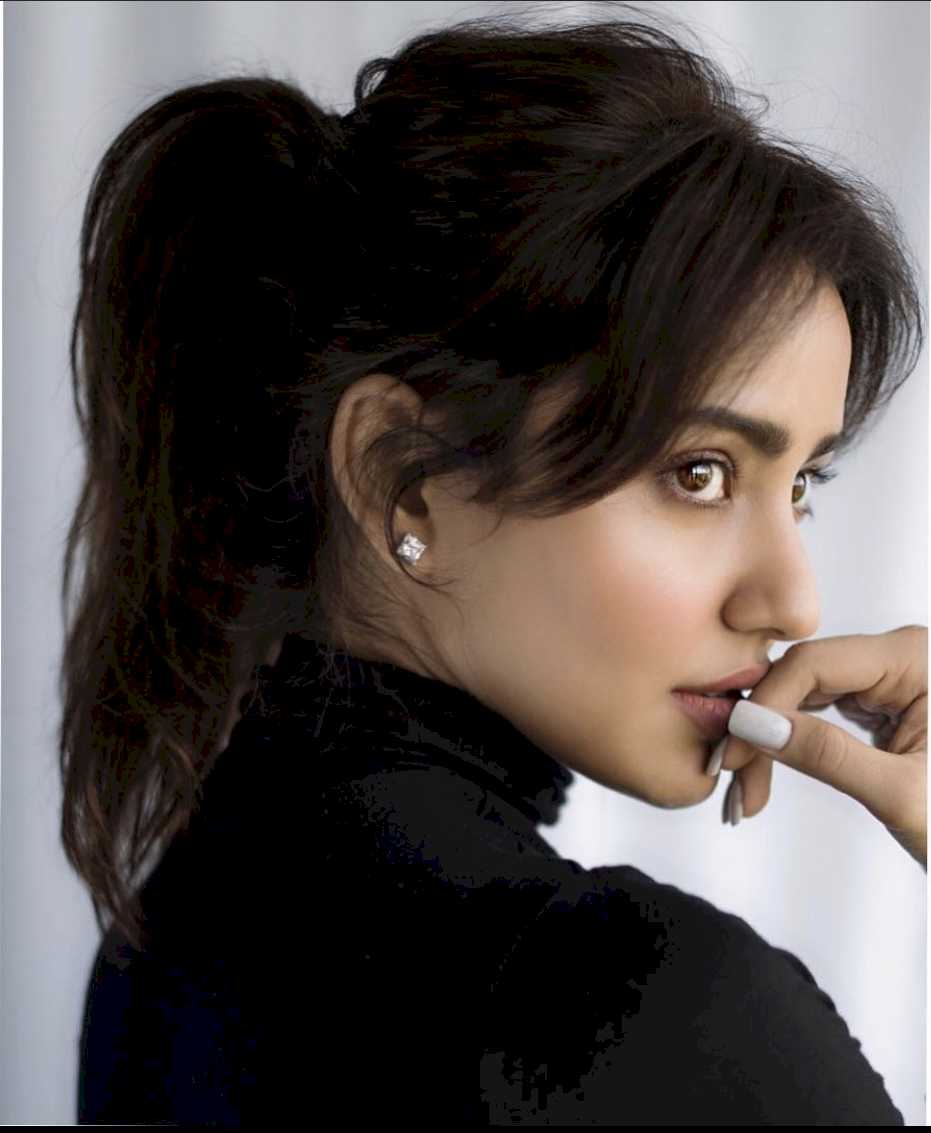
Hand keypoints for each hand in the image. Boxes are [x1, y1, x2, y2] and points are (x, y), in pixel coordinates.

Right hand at [721, 625, 926, 868]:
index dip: (764, 707)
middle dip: (763, 729)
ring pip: (805, 695)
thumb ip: (827, 755)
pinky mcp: (884, 700)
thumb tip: (752, 724)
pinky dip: (794, 742)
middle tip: (735, 783)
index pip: (813, 664)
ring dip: (772, 739)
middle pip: (804, 677)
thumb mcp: (902, 795)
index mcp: (917, 657)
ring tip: (748, 789)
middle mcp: (903, 654)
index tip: (733, 756)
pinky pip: (821, 710)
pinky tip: (769, 770)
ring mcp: (893, 676)